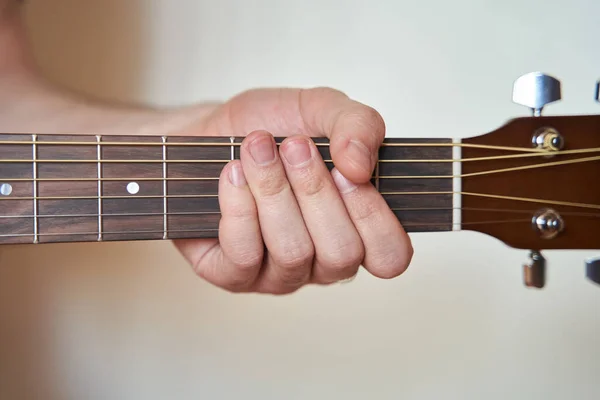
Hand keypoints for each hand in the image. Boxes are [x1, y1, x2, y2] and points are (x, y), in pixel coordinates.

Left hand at [174, 87, 412, 293]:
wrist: (211, 129)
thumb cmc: (272, 127)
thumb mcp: (322, 109)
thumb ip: (358, 125)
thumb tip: (359, 165)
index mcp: (357, 229)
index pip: (390, 255)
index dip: (373, 217)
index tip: (347, 169)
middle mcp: (323, 261)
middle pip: (340, 253)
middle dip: (314, 191)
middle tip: (293, 146)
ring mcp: (280, 274)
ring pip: (292, 252)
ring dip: (274, 190)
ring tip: (257, 149)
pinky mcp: (234, 276)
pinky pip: (245, 255)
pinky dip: (239, 206)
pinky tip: (231, 173)